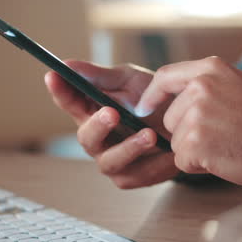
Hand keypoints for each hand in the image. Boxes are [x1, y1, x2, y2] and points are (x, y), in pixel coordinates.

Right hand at [44, 60, 179, 188]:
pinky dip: (154, 164)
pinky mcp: (133, 176)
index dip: (60, 90)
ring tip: (149, 134)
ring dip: (129, 148)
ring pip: (110, 161)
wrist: (187, 121)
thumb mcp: (129, 80)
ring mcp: (113, 159)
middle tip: (112, 112)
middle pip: (86, 137)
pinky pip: (138, 175)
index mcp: (91, 111)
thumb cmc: (152, 100)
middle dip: (97, 125)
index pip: (69, 101)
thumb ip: (100, 76)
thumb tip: (67, 64)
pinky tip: (166, 151)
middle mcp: (98, 139)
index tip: (54, 76)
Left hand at [135, 56, 241, 189]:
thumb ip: (212, 84)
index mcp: (211, 69)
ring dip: (195, 151)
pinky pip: (182, 160)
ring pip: (176, 142)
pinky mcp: (195, 142)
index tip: (145, 109)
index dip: (152, 96)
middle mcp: (200, 87)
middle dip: (188, 133)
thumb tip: (186, 92)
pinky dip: (200, 166)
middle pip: (170, 118)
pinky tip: (224, 158)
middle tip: (222, 136)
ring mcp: (196, 114)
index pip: (165, 76)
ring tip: (227, 146)